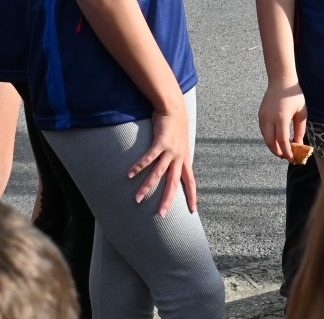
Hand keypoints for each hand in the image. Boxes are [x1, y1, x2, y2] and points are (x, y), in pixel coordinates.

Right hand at [128, 98, 196, 216]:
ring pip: (158, 173)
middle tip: (161, 215)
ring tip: (138, 198)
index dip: (192, 196)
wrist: (174, 108)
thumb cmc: (175, 127)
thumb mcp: (181, 144)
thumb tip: (174, 168)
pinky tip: (129, 174)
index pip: (191, 181)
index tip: (193, 210)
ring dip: (147, 186)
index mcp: (185, 159)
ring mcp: (170, 150)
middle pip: (174, 182)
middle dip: (167, 199)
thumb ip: (178, 157)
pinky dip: (139, 166)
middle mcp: (179, 157)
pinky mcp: (160, 142)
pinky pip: (149, 157)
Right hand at [257, 80, 306, 162]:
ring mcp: (263, 116)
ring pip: (265, 137)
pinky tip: (277, 139)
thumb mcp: (301, 112)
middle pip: (270, 142)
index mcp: (281, 117)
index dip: (286, 152)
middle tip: (285, 156)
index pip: (282, 140)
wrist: (281, 81)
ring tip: (282, 149)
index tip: (291, 158)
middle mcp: (269, 118)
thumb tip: (298, 144)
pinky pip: (264, 130)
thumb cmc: (294, 95)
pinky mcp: (260, 115)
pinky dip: (269, 137)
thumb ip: (300, 130)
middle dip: (277, 152)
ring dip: (272, 145)